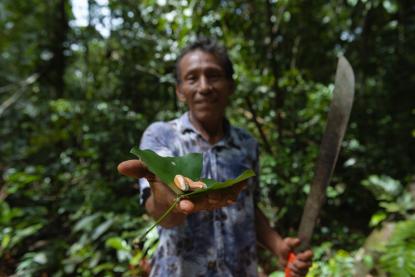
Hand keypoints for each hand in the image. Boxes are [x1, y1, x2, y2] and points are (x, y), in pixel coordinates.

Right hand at [117, 159, 245, 215]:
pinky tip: (242, 185)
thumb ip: (138, 169)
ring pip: (212, 201)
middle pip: (198, 204)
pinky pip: (222, 196)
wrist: (170, 196)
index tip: (186, 205)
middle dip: (205, 202)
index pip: (177, 203)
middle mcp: (188, 202)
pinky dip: (231, 192)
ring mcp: (201, 201)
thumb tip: (120, 166)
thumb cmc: (159, 182)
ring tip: (235, 191)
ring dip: (223, 197)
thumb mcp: (149, 173)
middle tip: (215, 200)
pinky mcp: (211, 197)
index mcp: (173, 198)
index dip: (182, 203)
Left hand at [276, 237, 312, 276]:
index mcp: (306, 253)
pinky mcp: (300, 274)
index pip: (311, 255)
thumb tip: (298, 241)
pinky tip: (290, 271)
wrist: (281, 253)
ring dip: (295, 270)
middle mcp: (307, 261)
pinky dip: (294, 275)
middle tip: (291, 262)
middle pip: (307, 265)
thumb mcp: (287, 243)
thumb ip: (292, 242)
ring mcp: (305, 269)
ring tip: (289, 266)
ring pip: (303, 272)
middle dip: (298, 264)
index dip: (304, 256)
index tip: (297, 256)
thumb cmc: (286, 246)